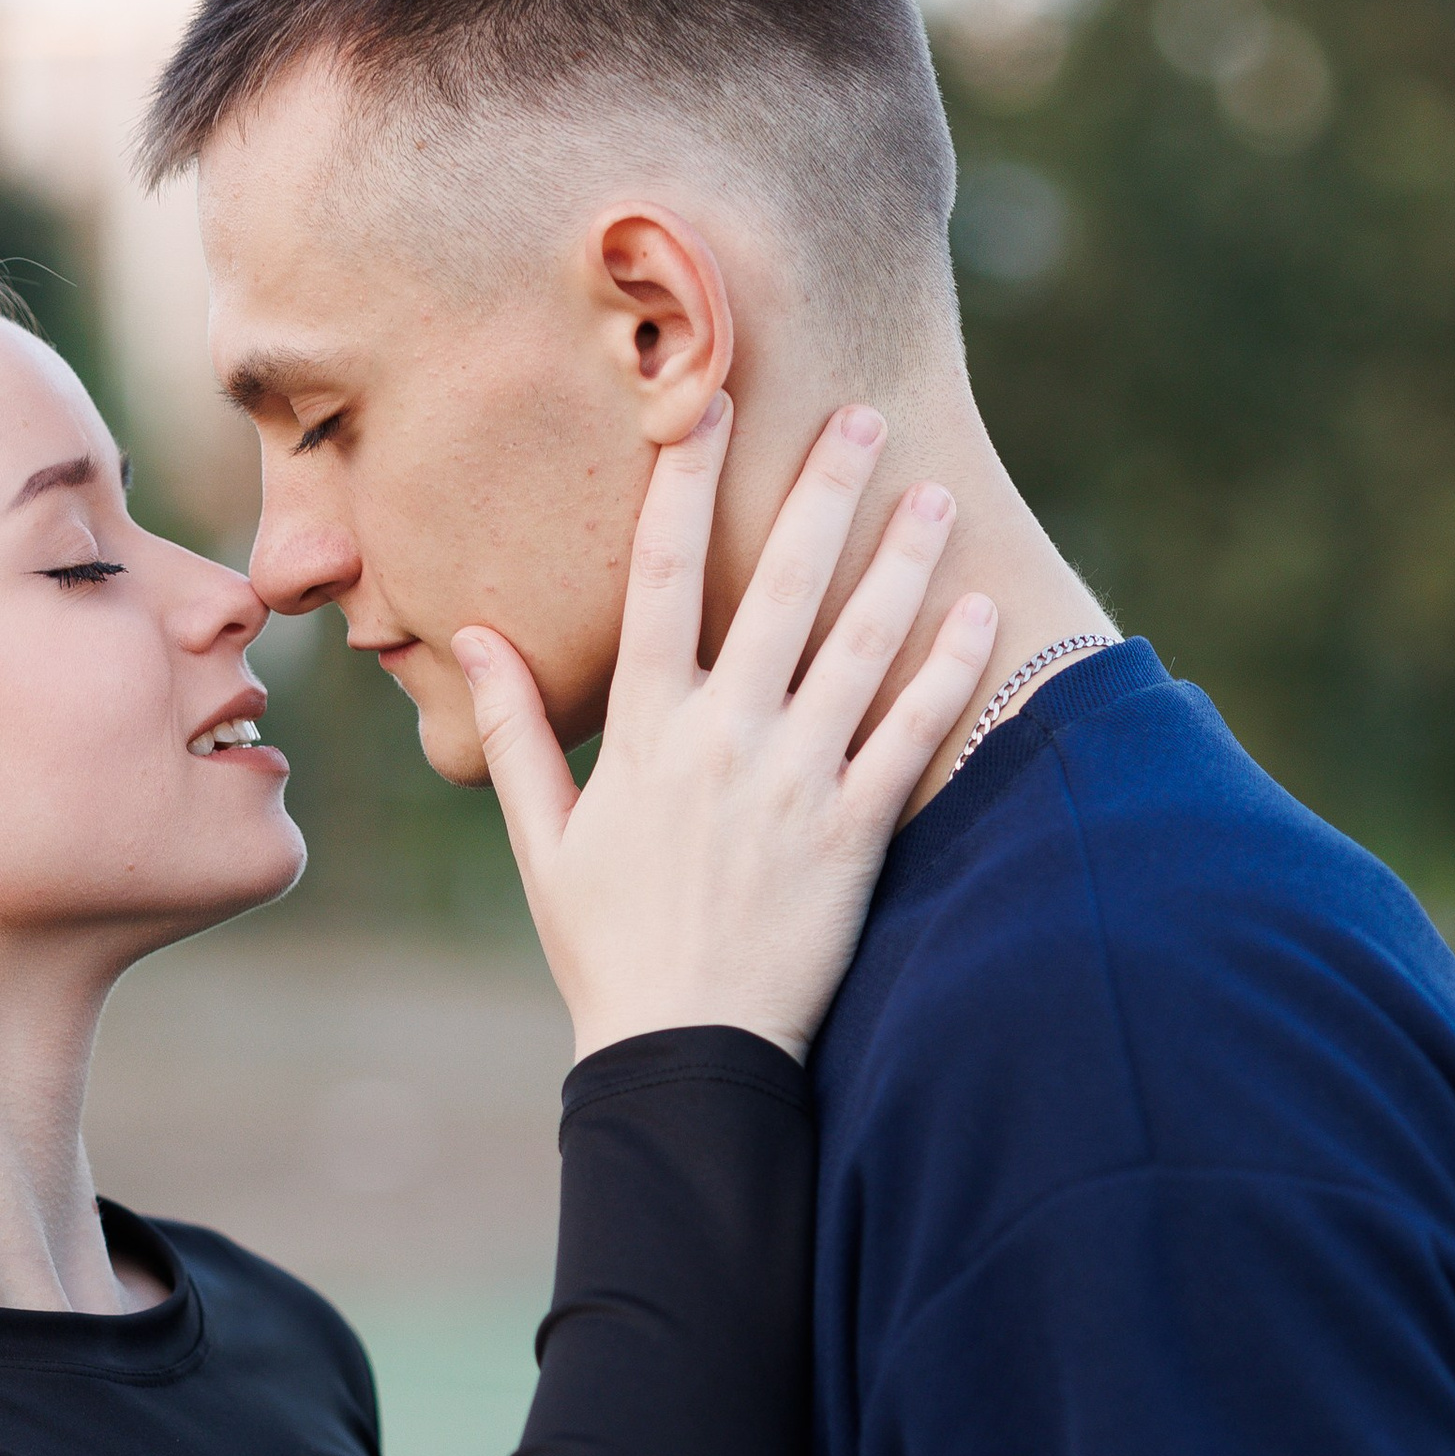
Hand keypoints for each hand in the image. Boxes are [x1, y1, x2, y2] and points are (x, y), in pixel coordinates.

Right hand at [454, 399, 993, 1063]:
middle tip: (867, 416)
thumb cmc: (608, 947)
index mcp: (644, 731)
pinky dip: (953, 672)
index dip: (684, 481)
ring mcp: (795, 783)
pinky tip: (981, 614)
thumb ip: (515, 732)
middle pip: (779, 585)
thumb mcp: (544, 840)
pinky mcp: (856, 833)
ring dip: (903, 562)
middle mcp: (723, 739)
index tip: (707, 402)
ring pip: (861, 647)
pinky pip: (914, 735)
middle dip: (825, 491)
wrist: (686, 1053)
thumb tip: (473, 637)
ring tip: (938, 495)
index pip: (660, 577)